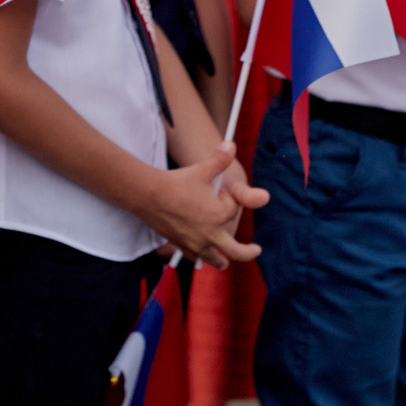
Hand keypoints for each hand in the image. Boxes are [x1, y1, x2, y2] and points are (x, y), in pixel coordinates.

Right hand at [141, 143, 262, 265]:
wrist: (149, 196)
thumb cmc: (177, 182)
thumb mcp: (202, 169)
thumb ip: (220, 159)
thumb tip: (232, 144)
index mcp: (219, 215)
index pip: (233, 210)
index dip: (230, 200)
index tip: (220, 192)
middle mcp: (211, 234)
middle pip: (236, 250)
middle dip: (248, 252)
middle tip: (256, 250)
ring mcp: (195, 243)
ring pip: (215, 259)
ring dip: (223, 260)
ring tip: (226, 261)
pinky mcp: (180, 245)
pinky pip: (195, 257)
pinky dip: (200, 257)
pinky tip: (201, 255)